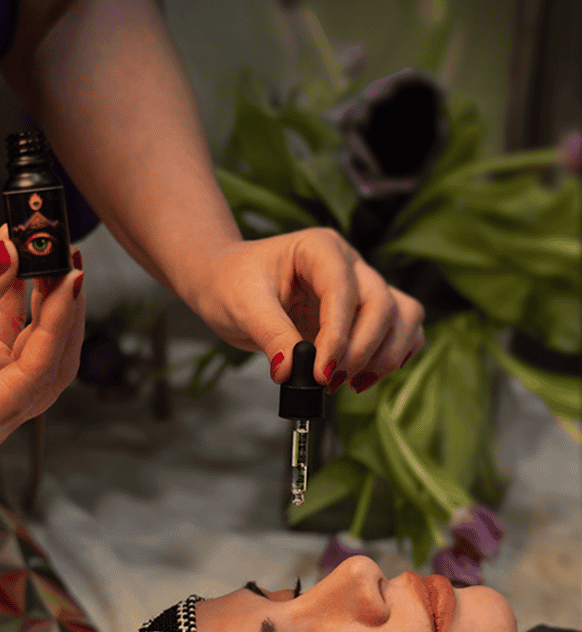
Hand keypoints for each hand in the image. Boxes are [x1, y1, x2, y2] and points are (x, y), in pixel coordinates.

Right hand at [0, 224, 85, 449]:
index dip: (57, 327)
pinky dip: (27, 298)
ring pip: (45, 347)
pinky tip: (24, 264)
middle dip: (64, 314)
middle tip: (69, 261)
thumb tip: (10, 254)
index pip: (34, 376)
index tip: (69, 282)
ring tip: (53, 254)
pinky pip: (25, 330)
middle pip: (51, 365)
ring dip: (52, 303)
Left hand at [187, 229, 424, 392]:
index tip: (321, 372)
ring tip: (347, 382)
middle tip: (329, 380)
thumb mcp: (243, 307)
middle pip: (382, 303)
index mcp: (319, 249)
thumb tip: (291, 371)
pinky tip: (362, 378)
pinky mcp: (365, 314)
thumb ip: (270, 335)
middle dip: (361, 349)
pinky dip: (393, 356)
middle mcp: (349, 264)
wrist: (228, 285)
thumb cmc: (233, 284)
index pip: (343, 290)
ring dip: (385, 354)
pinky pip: (403, 330)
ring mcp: (362, 287)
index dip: (338, 335)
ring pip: (404, 314)